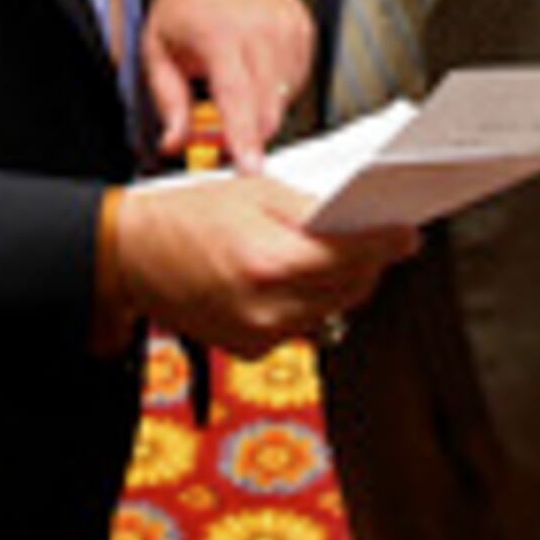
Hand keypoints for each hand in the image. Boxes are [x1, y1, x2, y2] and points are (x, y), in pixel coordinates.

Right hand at [107, 175, 411, 357]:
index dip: (388, 243)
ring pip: (331, 310)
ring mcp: (260, 334)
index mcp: (270, 262)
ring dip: (344, 283)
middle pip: (350, 287)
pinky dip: (310, 301)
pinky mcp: (251, 349)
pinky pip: (301, 325)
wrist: (129, 256)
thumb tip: (359, 215)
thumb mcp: (252, 190)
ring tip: (345, 253)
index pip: (353, 257)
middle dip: (371, 261)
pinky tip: (301, 276)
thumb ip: (309, 207)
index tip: (410, 232)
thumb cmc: (186, 215)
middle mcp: (268, 307)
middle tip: (383, 236)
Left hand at [141, 0, 309, 168]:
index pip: (238, 98)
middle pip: (268, 108)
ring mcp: (287, 27)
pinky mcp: (304, 28)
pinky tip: (254, 66)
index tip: (250, 167)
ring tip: (234, 78)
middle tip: (220, 126)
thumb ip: (170, 103)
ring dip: (261, 107)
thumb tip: (175, 143)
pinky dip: (276, 87)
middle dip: (248, 133)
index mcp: (220, 34)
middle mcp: (260, 29)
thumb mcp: (158, 51)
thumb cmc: (184, 2)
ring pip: (285, 98)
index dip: (244, 138)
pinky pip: (297, 79)